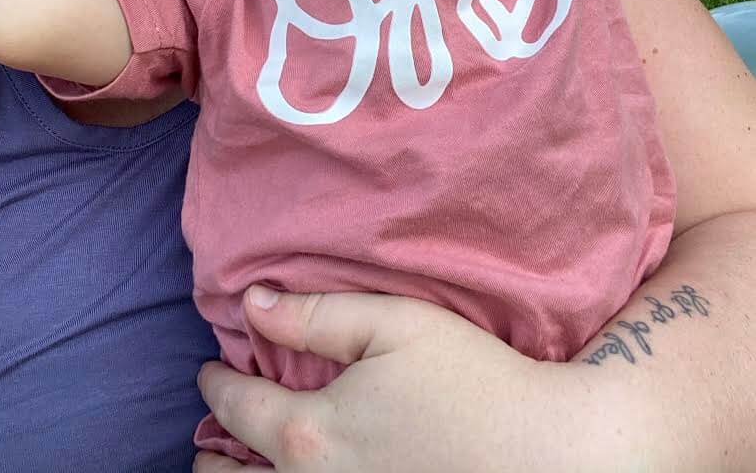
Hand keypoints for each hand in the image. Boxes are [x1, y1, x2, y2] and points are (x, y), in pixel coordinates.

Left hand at [194, 287, 638, 472]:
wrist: (550, 454)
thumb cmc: (473, 381)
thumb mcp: (394, 325)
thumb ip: (315, 316)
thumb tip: (252, 304)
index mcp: (310, 432)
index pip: (237, 409)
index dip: (216, 384)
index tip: (209, 369)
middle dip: (212, 457)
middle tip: (209, 439)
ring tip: (237, 471)